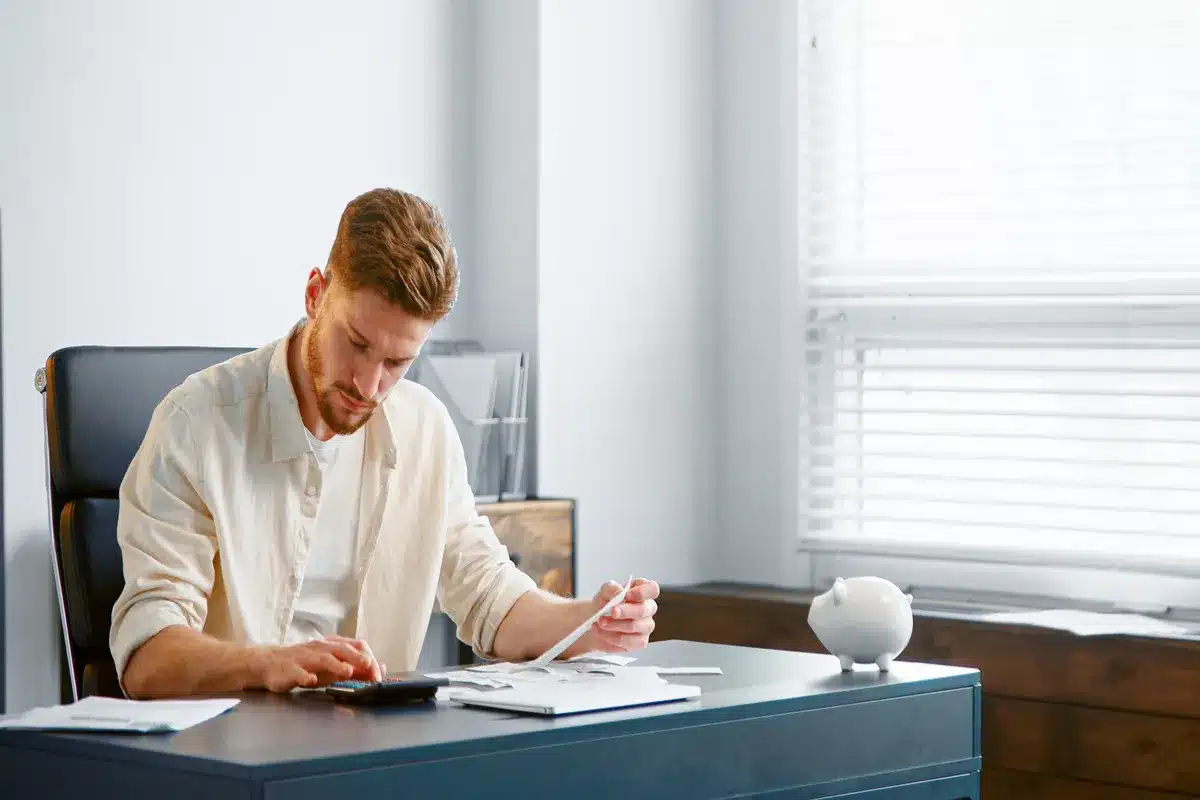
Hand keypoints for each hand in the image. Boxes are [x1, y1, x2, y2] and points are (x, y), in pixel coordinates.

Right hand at [253, 635, 383, 692]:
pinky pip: (298, 672)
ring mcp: (304, 657)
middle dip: (357, 658)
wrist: (269, 663)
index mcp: (332, 645)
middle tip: (369, 667)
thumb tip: (379, 668)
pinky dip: (305, 676)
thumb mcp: (331, 665)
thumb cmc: (305, 665)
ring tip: (348, 671)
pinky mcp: (289, 669)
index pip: (355, 646)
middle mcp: (320, 648)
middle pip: (342, 650)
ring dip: (336, 665)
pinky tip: (311, 680)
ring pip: (322, 658)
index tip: (377, 674)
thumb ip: (353, 666)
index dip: (368, 659)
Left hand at [586, 578, 658, 652]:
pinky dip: (612, 637)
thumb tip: (619, 592)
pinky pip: (629, 641)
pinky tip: (602, 632)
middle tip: (611, 612)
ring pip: (634, 626)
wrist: (595, 622)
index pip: (653, 589)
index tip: (626, 595)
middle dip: (625, 611)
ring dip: (614, 624)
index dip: (642, 592)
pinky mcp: (640, 642)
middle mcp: (648, 608)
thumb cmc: (605, 603)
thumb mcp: (604, 592)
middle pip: (643, 610)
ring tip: (600, 622)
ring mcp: (646, 626)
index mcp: (643, 591)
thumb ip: (611, 588)